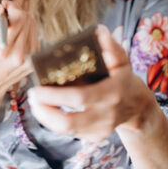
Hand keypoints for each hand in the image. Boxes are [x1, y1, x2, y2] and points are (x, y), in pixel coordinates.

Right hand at [0, 0, 38, 105]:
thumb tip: (0, 8)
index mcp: (2, 51)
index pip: (19, 18)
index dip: (11, 6)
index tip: (3, 6)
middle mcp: (19, 56)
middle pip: (28, 19)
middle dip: (15, 11)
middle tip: (2, 17)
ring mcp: (29, 60)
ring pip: (33, 25)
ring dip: (20, 20)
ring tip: (6, 29)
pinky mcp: (34, 61)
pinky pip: (34, 35)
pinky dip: (24, 30)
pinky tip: (12, 37)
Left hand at [27, 24, 156, 142]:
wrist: (136, 105)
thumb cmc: (122, 77)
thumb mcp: (121, 59)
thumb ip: (111, 46)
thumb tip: (99, 31)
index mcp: (111, 92)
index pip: (80, 98)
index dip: (55, 96)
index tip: (36, 89)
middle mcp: (106, 114)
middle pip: (69, 122)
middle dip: (44, 112)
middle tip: (31, 97)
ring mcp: (101, 129)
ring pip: (66, 131)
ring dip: (46, 117)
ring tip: (35, 103)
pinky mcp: (95, 137)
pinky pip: (70, 133)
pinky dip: (55, 122)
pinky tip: (48, 110)